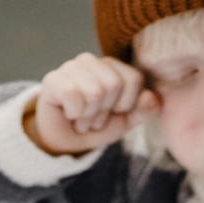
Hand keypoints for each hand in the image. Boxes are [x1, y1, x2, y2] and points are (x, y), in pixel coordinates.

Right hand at [26, 53, 160, 154]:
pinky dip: (74, 113)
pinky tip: (69, 114)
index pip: (134, 78)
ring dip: (89, 116)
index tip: (113, 113)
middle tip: (93, 118)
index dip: (126, 105)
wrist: (65, 141)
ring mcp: (71, 67)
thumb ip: (143, 110)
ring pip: (94, 90)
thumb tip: (151, 97)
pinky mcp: (52, 79)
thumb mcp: (125, 121)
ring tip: (81, 118)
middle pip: (113, 84)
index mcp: (113, 67)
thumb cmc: (96, 126)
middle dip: (104, 111)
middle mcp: (92, 61)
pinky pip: (72, 94)